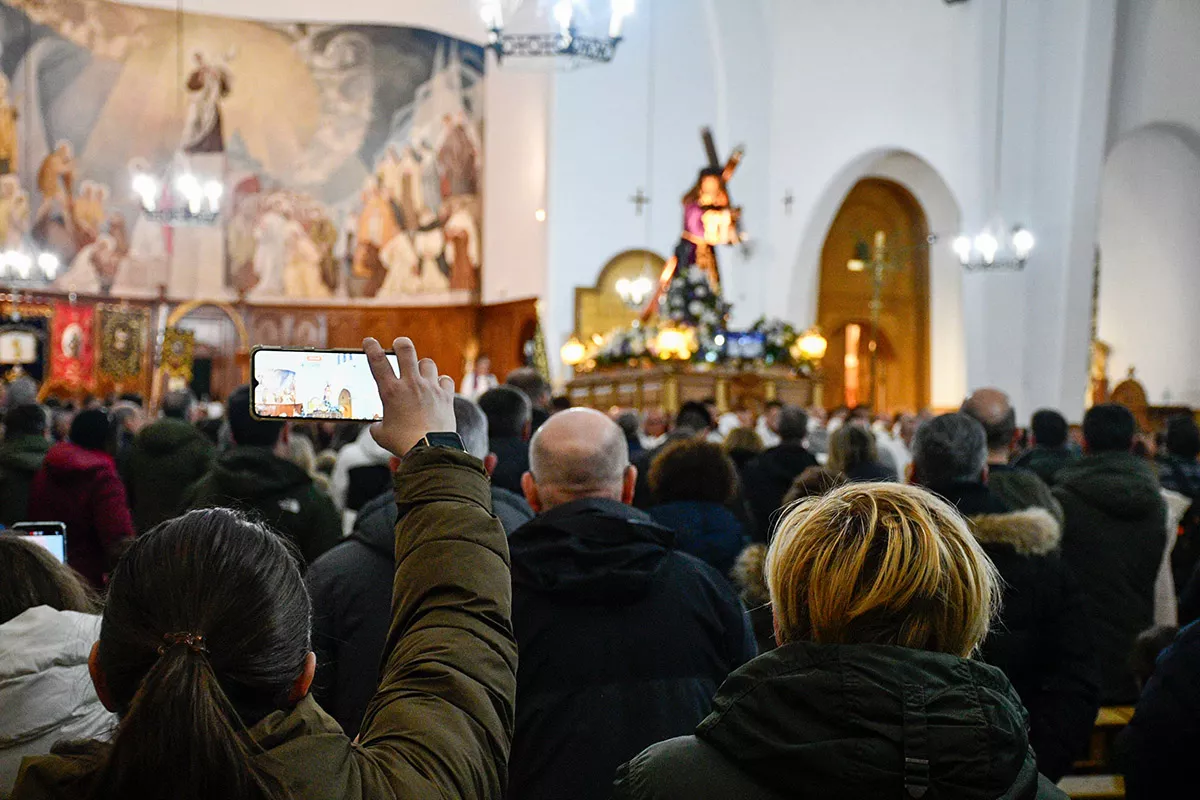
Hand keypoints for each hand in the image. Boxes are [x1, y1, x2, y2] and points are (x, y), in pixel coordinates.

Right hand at [364, 337, 455, 456]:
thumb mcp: (381, 435)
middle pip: (406, 350)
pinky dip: (441, 382)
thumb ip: (377, 426)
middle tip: (399, 345)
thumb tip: (378, 426)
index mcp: (391, 391)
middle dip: (401, 344)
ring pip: (427, 363)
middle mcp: (411, 384)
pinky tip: (437, 387)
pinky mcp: (446, 395)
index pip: (378, 361)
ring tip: (419, 374)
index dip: (371, 347)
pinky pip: (445, 379)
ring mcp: (430, 388)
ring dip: (422, 367)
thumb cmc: (403, 443)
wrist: (430, 450)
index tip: (369, 341)